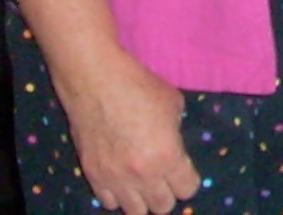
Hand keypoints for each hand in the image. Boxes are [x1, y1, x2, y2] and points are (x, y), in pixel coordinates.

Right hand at [55, 47, 200, 212]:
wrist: (96, 81)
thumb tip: (173, 144)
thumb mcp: (173, 105)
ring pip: (136, 212)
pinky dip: (118, 195)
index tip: (184, 169)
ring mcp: (115, 179)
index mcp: (167, 157)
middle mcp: (143, 175)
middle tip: (164, 177)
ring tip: (142, 183)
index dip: (188, 180)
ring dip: (143, 199)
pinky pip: (109, 203)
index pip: (187, 190)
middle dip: (167, 193)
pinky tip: (121, 180)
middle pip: (163, 207)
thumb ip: (176, 133)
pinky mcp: (93, 176)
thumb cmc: (139, 86)